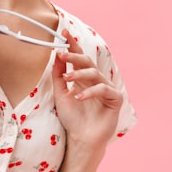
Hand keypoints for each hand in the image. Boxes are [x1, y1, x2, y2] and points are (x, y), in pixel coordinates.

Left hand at [52, 32, 122, 151]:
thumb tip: (56, 55)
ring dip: (80, 74)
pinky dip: (90, 92)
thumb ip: (59, 76)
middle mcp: (97, 80)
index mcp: (84, 78)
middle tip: (61, 54)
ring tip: (67, 78)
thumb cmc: (72, 118)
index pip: (78, 58)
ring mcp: (107, 88)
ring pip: (95, 74)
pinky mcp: (115, 99)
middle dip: (74, 56)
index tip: (62, 33)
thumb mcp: (60, 94)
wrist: (81, 139)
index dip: (72, 45)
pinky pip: (104, 90)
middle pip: (87, 62)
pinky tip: (78, 97)